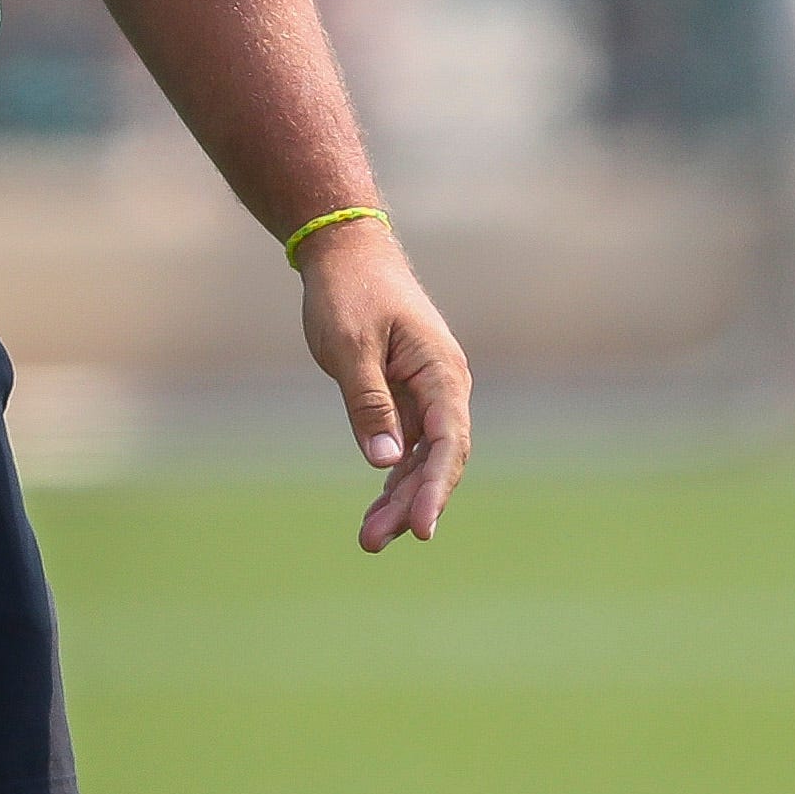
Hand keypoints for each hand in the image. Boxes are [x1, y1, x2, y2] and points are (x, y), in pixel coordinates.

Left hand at [292, 214, 471, 551]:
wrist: (346, 252)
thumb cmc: (348, 292)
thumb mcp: (350, 346)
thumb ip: (369, 403)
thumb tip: (387, 462)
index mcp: (440, 371)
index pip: (448, 442)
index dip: (436, 488)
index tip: (420, 528)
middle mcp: (443, 386)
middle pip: (438, 459)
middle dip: (411, 504)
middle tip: (371, 542)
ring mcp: (427, 394)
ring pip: (423, 459)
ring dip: (400, 499)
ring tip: (369, 540)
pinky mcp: (406, 397)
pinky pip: (408, 447)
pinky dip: (393, 478)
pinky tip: (376, 511)